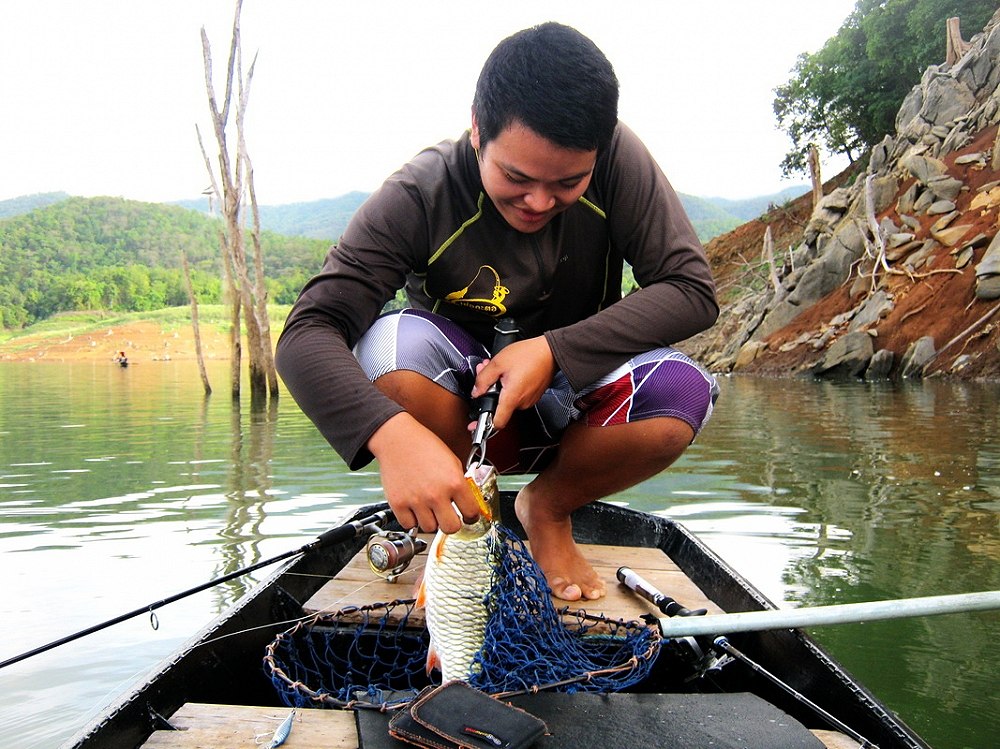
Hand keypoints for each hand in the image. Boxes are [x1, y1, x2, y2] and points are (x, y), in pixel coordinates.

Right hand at [367, 412, 479, 533]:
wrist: (397, 439)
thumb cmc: (424, 446)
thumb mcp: (452, 461)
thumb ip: (459, 483)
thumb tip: (466, 501)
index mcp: (454, 481)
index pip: (471, 512)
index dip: (472, 516)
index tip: (468, 516)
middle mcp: (436, 494)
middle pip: (451, 528)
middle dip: (452, 523)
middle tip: (449, 517)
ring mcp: (416, 500)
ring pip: (430, 528)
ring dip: (431, 521)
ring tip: (429, 509)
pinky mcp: (398, 503)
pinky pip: (409, 525)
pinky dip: (412, 520)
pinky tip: (415, 509)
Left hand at [471, 336, 555, 429]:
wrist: (550, 351)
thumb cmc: (529, 354)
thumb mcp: (498, 363)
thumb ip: (483, 380)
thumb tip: (476, 392)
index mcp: (512, 397)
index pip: (497, 423)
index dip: (484, 424)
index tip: (475, 425)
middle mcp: (522, 402)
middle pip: (499, 405)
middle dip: (489, 390)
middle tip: (487, 373)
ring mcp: (529, 400)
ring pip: (507, 399)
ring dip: (499, 386)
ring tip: (500, 370)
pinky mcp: (533, 395)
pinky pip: (517, 395)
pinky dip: (510, 385)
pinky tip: (510, 372)